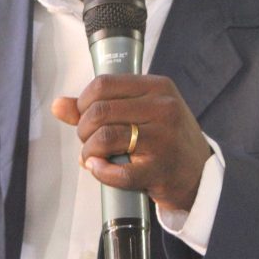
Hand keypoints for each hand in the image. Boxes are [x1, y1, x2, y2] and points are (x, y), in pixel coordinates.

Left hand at [51, 74, 211, 211]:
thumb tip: (58, 105)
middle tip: (88, 140)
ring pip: (105, 138)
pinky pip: (117, 172)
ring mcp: (163, 139)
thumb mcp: (140, 111)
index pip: (103, 84)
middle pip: (100, 111)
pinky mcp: (160, 169)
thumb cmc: (164, 138)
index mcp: (158, 87)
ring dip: (88, 151)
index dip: (83, 102)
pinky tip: (99, 169)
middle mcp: (163, 108)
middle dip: (83, 129)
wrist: (199, 173)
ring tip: (92, 156)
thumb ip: (98, 105)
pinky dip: (100, 172)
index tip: (84, 116)